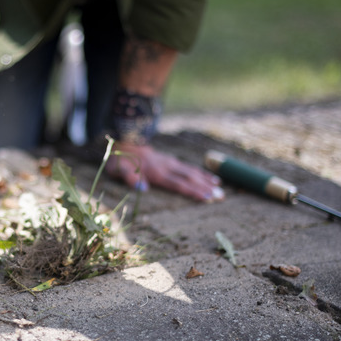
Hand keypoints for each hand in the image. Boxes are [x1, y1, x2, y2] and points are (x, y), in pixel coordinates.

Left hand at [106, 142, 223, 201]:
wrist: (125, 142)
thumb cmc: (120, 161)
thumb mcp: (119, 169)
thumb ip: (129, 178)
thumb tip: (142, 188)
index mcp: (156, 172)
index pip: (178, 184)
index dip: (193, 191)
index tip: (207, 198)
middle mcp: (167, 166)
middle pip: (189, 178)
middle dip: (205, 188)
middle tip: (220, 197)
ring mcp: (171, 162)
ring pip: (192, 172)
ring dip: (207, 181)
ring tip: (221, 190)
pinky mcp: (172, 161)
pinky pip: (190, 167)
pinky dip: (202, 173)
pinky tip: (213, 178)